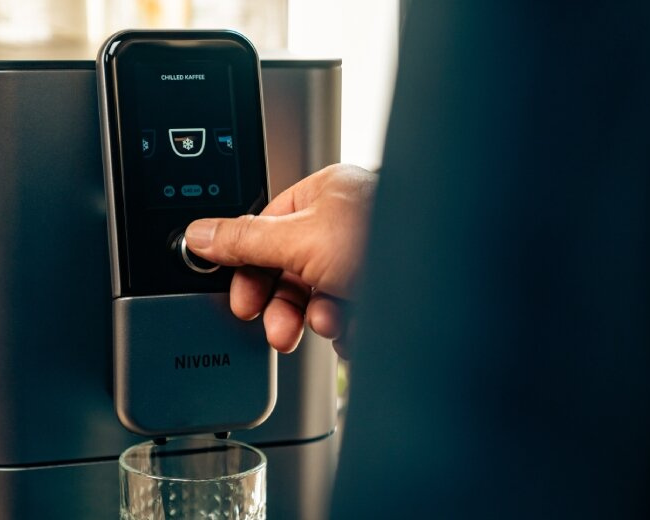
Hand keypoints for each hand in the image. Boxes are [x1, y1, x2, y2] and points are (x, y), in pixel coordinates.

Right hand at [185, 163, 376, 354]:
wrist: (452, 282)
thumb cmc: (388, 238)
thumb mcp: (300, 241)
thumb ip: (244, 240)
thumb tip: (198, 234)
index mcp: (323, 196)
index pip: (265, 231)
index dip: (249, 270)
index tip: (241, 300)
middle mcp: (344, 224)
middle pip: (291, 270)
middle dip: (286, 306)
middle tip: (280, 330)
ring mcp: (364, 258)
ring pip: (319, 298)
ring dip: (320, 319)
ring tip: (333, 323)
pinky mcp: (383, 290)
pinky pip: (349, 314)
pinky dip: (348, 328)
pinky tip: (357, 328)